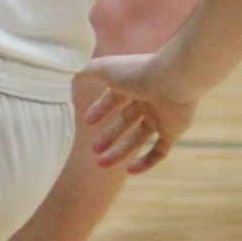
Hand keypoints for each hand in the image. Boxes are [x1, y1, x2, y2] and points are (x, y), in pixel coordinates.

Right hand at [83, 53, 196, 172]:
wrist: (174, 78)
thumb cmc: (138, 72)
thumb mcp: (106, 69)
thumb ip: (86, 70)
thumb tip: (66, 70)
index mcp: (133, 82)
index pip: (115, 97)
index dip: (101, 109)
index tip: (87, 122)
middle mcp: (148, 98)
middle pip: (125, 120)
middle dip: (108, 135)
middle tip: (92, 150)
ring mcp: (162, 115)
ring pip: (139, 138)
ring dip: (120, 151)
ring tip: (101, 164)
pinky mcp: (173, 130)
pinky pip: (159, 151)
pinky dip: (146, 162)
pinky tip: (130, 171)